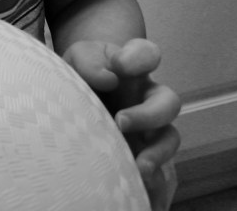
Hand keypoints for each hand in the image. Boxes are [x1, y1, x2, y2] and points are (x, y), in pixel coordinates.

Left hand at [64, 38, 181, 210]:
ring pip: (169, 138)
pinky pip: (160, 169)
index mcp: (131, 69)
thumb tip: (109, 78)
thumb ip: (88, 60)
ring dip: (158, 153)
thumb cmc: (77, 75)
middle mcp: (145, 97)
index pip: (148, 54)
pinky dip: (153, 178)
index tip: (118, 64)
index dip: (140, 57)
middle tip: (120, 121)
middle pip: (169, 102)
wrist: (67, 99)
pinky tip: (138, 183)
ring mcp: (147, 127)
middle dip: (150, 114)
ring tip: (138, 166)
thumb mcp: (75, 60)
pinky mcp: (142, 153)